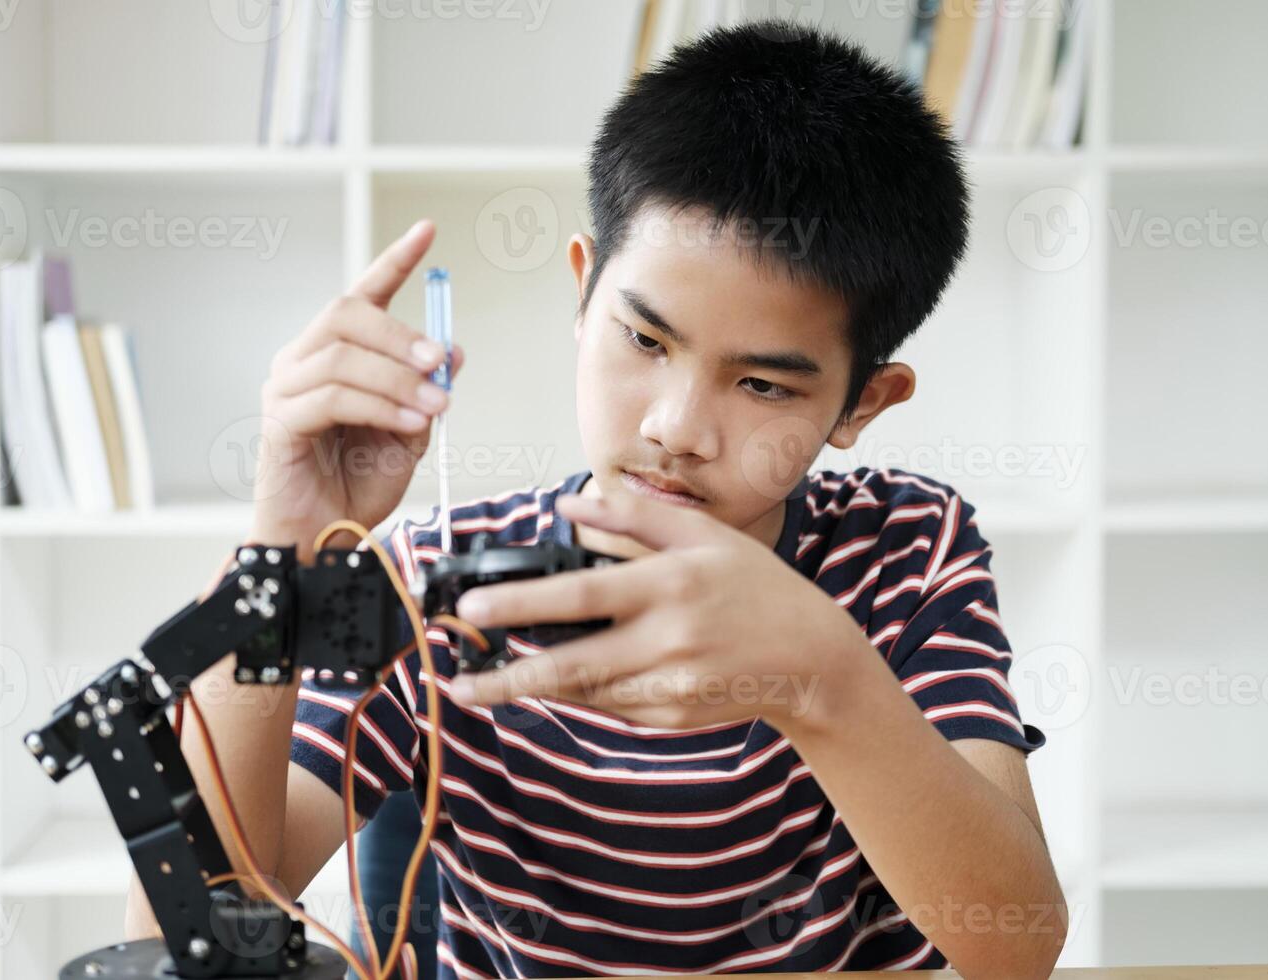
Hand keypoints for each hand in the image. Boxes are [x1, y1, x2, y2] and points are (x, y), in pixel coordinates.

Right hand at [249, 219, 465, 559]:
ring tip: (436, 405)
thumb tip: (453, 352)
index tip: (428, 229)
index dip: (394, 260)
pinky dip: (378, 405)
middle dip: (400, 333)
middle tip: (439, 360)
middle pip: (347, 314)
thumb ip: (425, 391)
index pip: (362, 294)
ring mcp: (285, 388)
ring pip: (343, 356)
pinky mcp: (279, 421)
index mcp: (335, 355)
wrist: (327, 539)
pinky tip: (409, 422)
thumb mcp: (409, 433)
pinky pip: (332, 397)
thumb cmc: (360, 484)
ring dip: (398, 379)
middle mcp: (303, 361)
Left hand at [449, 491, 860, 731]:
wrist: (811, 659)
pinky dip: (583, 694)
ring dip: (532, 688)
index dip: (520, 603)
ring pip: (585, 692)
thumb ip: (634, 519)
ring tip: (485, 682)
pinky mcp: (673, 720)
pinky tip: (563, 681)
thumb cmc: (756, 587)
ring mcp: (670, 688)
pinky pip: (613, 708)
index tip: (473, 608)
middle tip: (456, 677)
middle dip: (504, 676)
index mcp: (669, 586)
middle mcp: (667, 640)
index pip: (580, 596)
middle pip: (569, 662)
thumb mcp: (704, 537)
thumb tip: (570, 504)